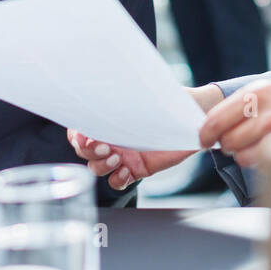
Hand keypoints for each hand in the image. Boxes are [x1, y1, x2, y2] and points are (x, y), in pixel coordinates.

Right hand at [66, 85, 223, 189]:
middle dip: (88, 150)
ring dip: (101, 165)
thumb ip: (131, 98)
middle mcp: (111, 136)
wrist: (195, 116)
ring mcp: (122, 154)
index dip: (76, 134)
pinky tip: (128, 171)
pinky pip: (117, 181)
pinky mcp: (136, 168)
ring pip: (96, 167)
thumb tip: (113, 88)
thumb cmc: (169, 100)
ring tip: (118, 158)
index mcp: (109, 118)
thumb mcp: (148, 95)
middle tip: (104, 147)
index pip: (80, 127)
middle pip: (84, 150)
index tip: (84, 135)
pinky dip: (118, 179)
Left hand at [199, 78, 270, 168]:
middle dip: (228, 144)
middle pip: (225, 139)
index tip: (204, 138)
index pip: (216, 116)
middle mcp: (263, 110)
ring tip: (260, 147)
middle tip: (236, 143)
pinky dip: (262, 163)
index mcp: (258, 91)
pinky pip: (260, 164)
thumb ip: (250, 101)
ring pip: (240, 155)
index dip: (206, 131)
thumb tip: (220, 120)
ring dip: (245, 155)